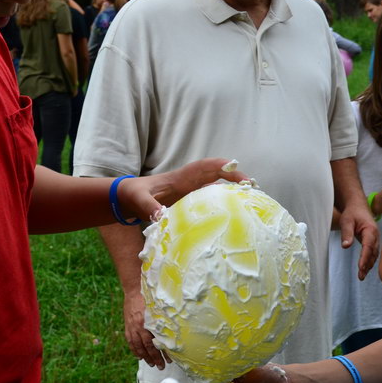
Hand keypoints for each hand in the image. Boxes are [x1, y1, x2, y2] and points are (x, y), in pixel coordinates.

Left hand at [116, 158, 247, 221]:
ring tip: (251, 199)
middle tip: (252, 185)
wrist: (129, 197)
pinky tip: (234, 214)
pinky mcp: (191, 201)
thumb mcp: (138, 199)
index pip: (206, 166)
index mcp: (181, 176)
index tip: (236, 169)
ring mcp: (193, 191)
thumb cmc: (133, 194)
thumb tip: (158, 216)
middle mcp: (191, 181)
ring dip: (233, 189)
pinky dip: (224, 202)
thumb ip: (147, 206)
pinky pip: (212, 199)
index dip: (222, 166)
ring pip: (218, 186)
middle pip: (219, 174)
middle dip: (235, 176)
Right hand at [123, 290, 168, 367]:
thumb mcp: (159, 308)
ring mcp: (132, 327)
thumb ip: (164, 320)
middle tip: (161, 366)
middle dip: (155, 358)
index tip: (169, 360)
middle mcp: (140, 326)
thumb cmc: (149, 297)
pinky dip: (134, 350)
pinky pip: (130, 341)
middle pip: (148, 347)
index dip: (163, 352)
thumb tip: (175, 332)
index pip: (157, 342)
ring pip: (138, 346)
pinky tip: (139, 356)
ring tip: (151, 364)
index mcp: (150, 322)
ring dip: (145, 357)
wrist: (134, 289)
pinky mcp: (127, 326)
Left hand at [337, 202, 378, 280]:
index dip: (365, 258)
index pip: (368, 246)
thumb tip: (345, 246)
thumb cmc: (352, 213)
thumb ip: (346, 233)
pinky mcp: (372, 241)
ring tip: (361, 276)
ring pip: (374, 254)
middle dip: (367, 265)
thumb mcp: (346, 221)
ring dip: (368, 265)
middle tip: (360, 276)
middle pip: (373, 253)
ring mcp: (375, 238)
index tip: (360, 267)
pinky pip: (372, 253)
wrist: (357, 206)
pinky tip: (364, 268)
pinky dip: (369, 261)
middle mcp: (375, 235)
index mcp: (370, 230)